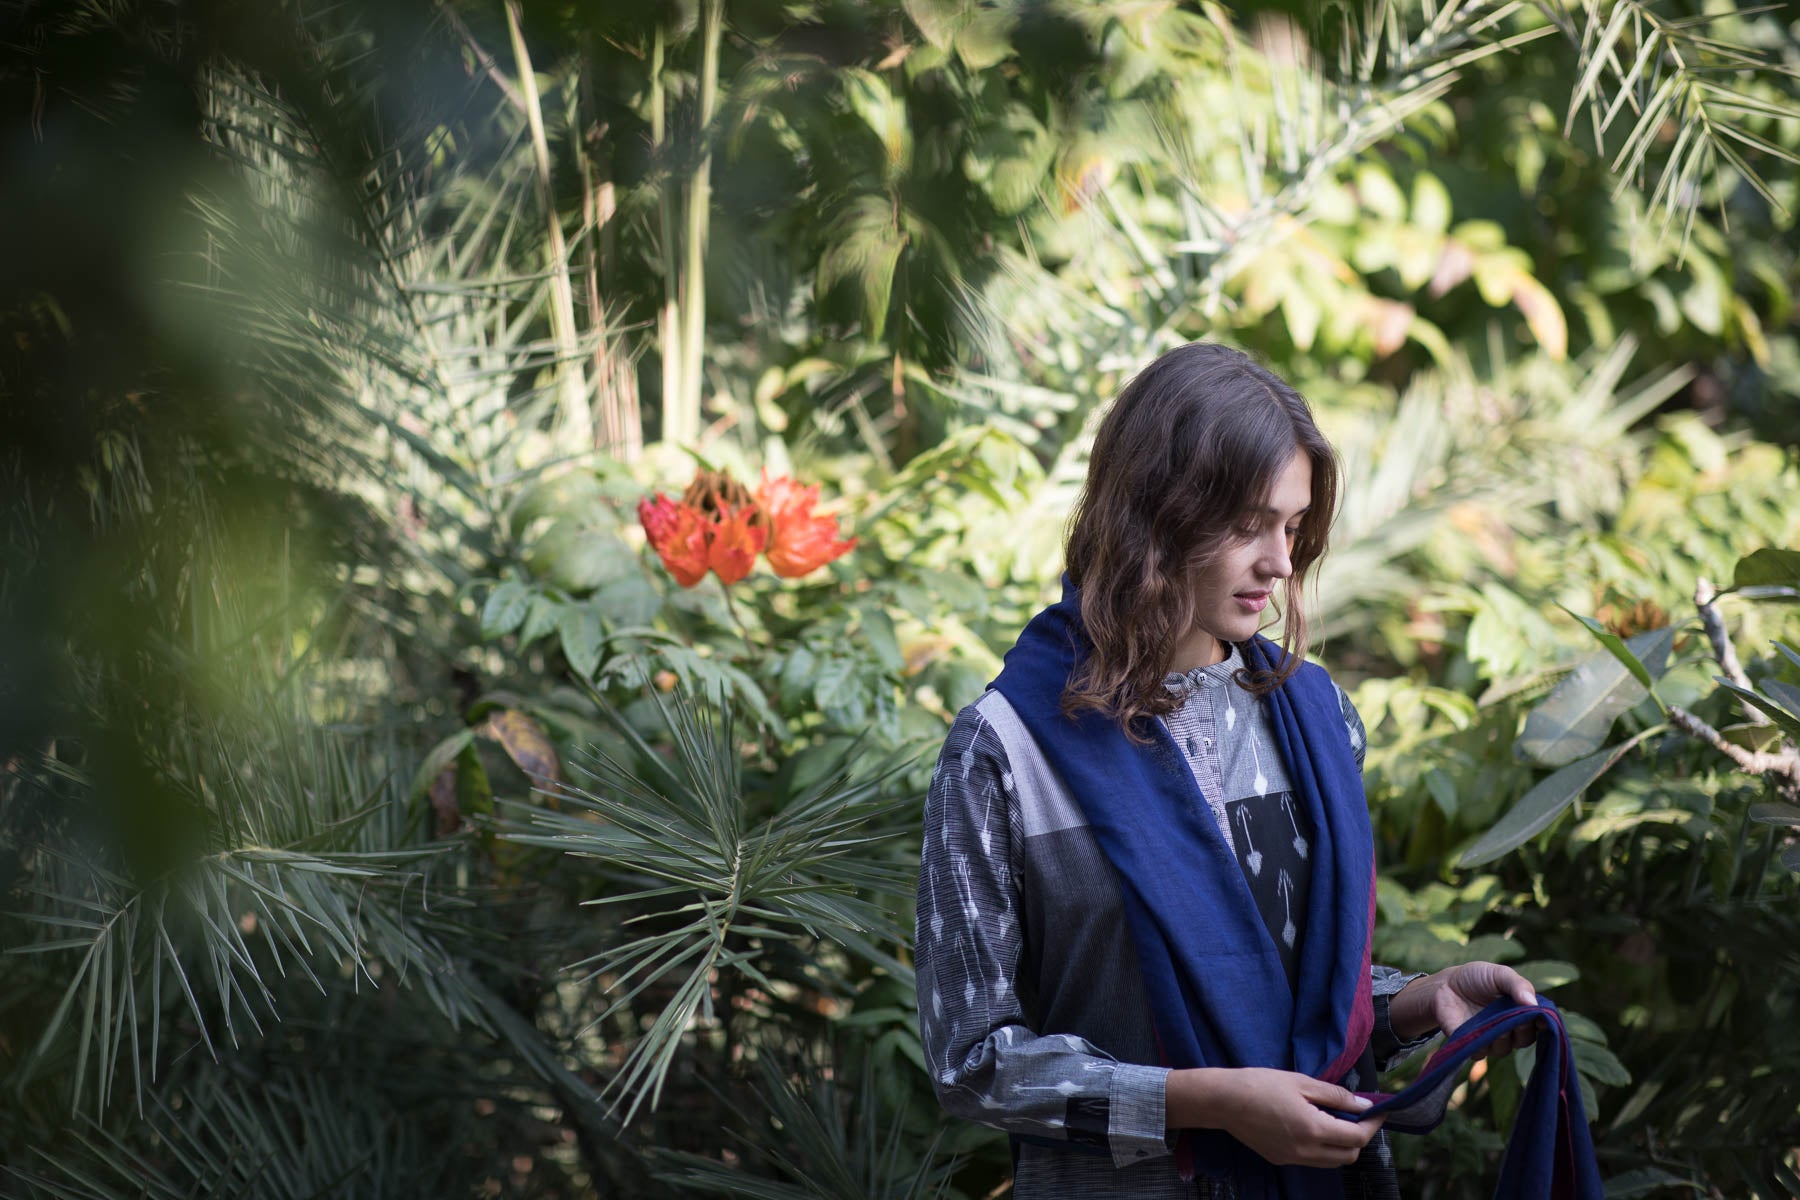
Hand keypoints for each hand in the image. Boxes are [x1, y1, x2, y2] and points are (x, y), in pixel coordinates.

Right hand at [1167, 1067, 1384, 1168]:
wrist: (1223, 1100)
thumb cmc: (1261, 1084)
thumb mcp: (1301, 1082)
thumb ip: (1336, 1096)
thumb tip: (1364, 1105)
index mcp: (1314, 1129)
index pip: (1358, 1137)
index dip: (1373, 1124)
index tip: (1379, 1110)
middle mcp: (1306, 1151)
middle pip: (1349, 1155)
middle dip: (1359, 1136)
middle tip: (1356, 1114)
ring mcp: (1293, 1158)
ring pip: (1332, 1161)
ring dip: (1342, 1145)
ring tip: (1335, 1119)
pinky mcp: (1281, 1159)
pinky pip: (1313, 1159)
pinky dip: (1322, 1147)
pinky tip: (1312, 1125)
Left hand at [1389, 961, 1539, 1054]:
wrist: (1446, 984)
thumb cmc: (1477, 978)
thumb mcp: (1500, 974)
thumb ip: (1518, 985)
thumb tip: (1533, 1004)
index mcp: (1521, 1012)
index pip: (1540, 1026)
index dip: (1543, 1025)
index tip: (1539, 1019)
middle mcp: (1510, 1030)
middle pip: (1525, 1040)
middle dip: (1520, 1029)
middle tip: (1509, 1014)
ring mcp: (1491, 1039)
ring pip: (1503, 1049)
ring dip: (1498, 1035)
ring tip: (1487, 1017)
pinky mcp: (1471, 1045)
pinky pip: (1480, 1054)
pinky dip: (1478, 1042)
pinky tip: (1472, 1027)